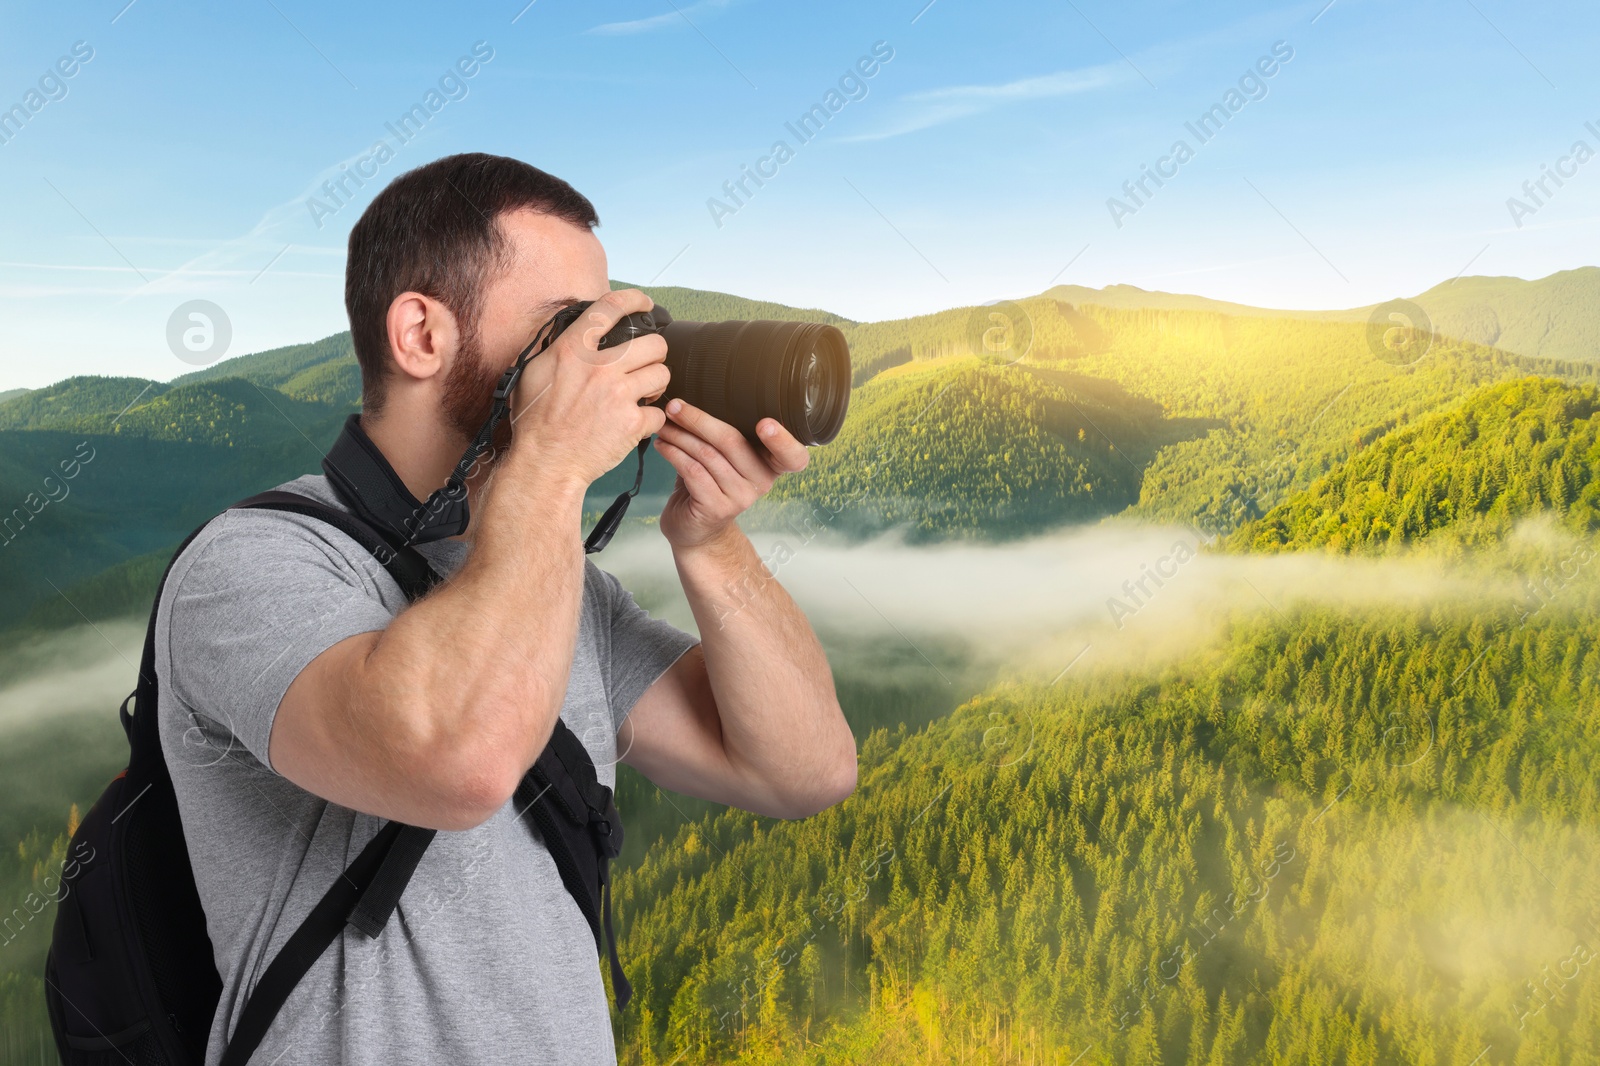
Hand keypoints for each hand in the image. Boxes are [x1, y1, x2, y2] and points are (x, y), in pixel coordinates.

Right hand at [509, 289, 669, 487]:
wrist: (545, 463)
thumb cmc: (535, 422)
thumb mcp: (532, 373)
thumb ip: (555, 349)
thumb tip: (570, 333)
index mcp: (574, 350)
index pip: (610, 307)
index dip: (634, 299)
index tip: (645, 304)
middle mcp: (599, 368)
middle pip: (654, 344)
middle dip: (655, 354)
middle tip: (646, 364)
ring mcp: (618, 395)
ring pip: (663, 375)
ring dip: (656, 384)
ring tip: (643, 393)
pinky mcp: (632, 423)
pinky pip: (659, 412)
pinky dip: (651, 420)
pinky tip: (636, 423)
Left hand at [653, 399, 808, 549]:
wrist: (696, 530)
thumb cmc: (709, 484)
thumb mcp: (723, 458)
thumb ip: (723, 434)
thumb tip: (697, 390)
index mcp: (772, 466)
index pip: (793, 456)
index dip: (783, 440)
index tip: (765, 423)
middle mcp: (762, 482)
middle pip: (732, 442)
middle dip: (699, 419)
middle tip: (675, 406)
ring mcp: (741, 498)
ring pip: (707, 455)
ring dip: (680, 435)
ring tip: (663, 424)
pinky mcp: (716, 508)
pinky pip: (693, 472)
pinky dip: (674, 454)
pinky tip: (662, 445)